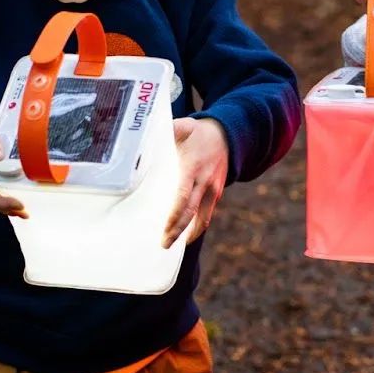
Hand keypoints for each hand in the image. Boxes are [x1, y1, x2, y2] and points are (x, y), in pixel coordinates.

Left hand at [162, 117, 228, 247]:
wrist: (228, 134)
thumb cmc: (199, 132)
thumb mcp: (183, 127)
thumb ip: (167, 132)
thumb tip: (145, 139)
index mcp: (193, 167)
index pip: (183, 196)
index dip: (175, 215)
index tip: (164, 230)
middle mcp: (205, 181)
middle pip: (192, 212)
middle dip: (178, 231)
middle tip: (164, 245)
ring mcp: (213, 189)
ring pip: (202, 218)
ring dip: (189, 233)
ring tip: (174, 245)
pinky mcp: (216, 193)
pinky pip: (207, 214)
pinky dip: (197, 226)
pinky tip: (186, 234)